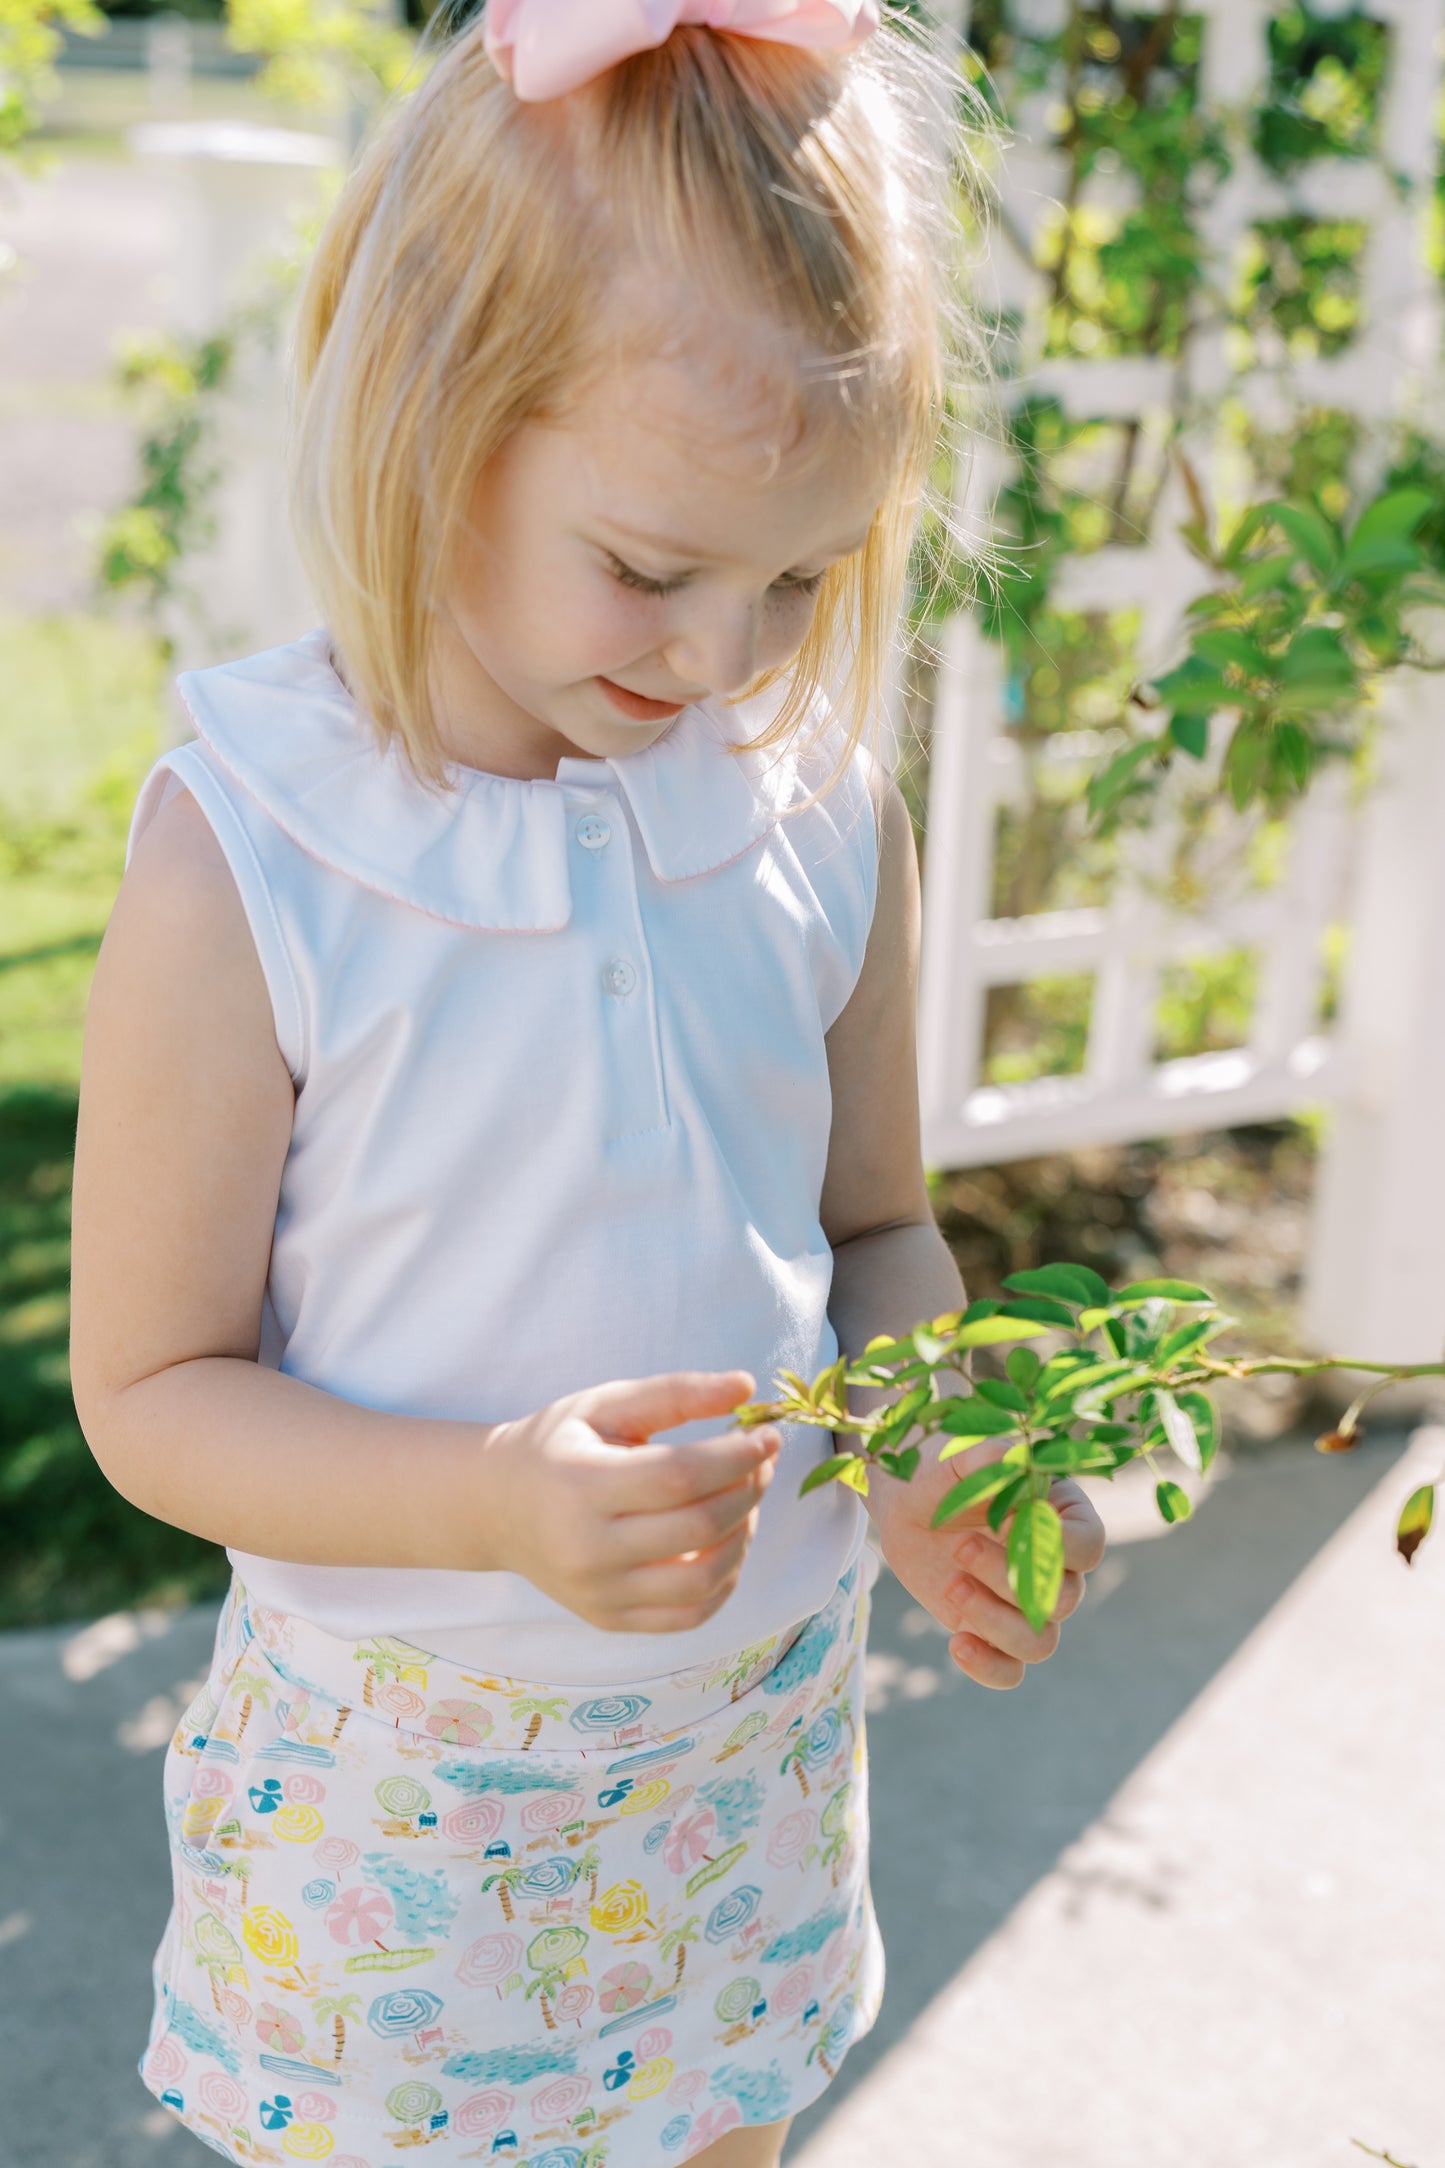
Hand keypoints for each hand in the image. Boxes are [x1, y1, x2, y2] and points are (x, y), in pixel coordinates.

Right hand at [483, 1371, 779, 1634]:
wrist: (497, 1507)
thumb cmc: (559, 1446)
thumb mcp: (605, 1404)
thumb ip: (675, 1392)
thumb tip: (746, 1387)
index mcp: (580, 1485)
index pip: (678, 1477)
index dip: (736, 1457)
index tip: (766, 1436)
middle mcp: (587, 1549)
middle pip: (698, 1528)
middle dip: (748, 1490)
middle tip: (761, 1462)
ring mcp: (599, 1593)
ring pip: (703, 1580)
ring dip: (744, 1536)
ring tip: (744, 1502)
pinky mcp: (610, 1620)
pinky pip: (689, 1616)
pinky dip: (725, 1581)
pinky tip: (726, 1543)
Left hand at [868, 1437, 1105, 1687]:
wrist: (907, 1504)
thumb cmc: (942, 1473)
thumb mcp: (956, 1457)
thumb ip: (985, 1457)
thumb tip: (1011, 1458)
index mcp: (1062, 1517)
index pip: (1089, 1545)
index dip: (1054, 1545)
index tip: (1005, 1523)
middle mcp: (1055, 1567)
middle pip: (1064, 1598)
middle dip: (1008, 1578)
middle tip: (959, 1547)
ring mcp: (1026, 1605)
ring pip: (1041, 1643)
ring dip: (995, 1622)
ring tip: (950, 1586)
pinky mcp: (993, 1632)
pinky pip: (1010, 1671)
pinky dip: (987, 1667)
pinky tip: (955, 1642)